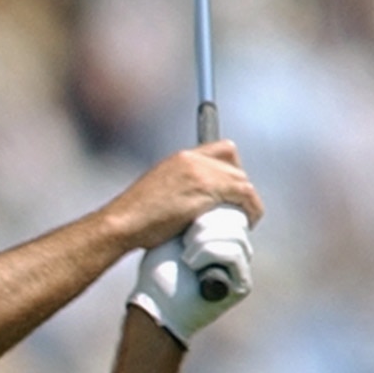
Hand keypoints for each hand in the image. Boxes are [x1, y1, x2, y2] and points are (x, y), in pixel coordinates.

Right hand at [103, 143, 261, 253]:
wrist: (122, 223)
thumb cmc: (135, 219)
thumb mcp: (159, 193)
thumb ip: (180, 190)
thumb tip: (197, 206)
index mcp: (180, 158)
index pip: (221, 149)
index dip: (232, 167)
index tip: (232, 187)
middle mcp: (192, 159)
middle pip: (235, 164)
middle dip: (240, 187)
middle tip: (238, 209)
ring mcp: (200, 173)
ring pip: (242, 180)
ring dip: (247, 201)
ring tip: (243, 219)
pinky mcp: (207, 189)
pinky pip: (244, 195)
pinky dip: (251, 209)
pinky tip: (247, 221)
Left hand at [130, 213, 252, 343]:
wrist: (156, 304)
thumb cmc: (158, 269)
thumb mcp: (177, 233)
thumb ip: (197, 211)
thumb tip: (212, 188)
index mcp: (223, 236)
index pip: (232, 208)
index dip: (211, 208)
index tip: (186, 223)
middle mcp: (236, 250)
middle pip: (237, 218)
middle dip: (208, 223)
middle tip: (185, 239)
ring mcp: (241, 267)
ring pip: (235, 235)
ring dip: (205, 239)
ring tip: (186, 253)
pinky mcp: (242, 285)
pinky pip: (232, 253)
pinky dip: (208, 253)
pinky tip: (190, 262)